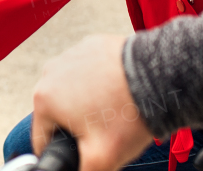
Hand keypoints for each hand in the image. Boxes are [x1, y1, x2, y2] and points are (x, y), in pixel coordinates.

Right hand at [31, 34, 153, 170]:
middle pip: (57, 112)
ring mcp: (71, 54)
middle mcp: (50, 71)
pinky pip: (88, 70)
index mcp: (43, 99)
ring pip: (72, 90)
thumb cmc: (129, 116)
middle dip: (76, 124)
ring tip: (113, 109)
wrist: (159, 79)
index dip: (63, 152)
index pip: (43, 139)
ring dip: (86, 102)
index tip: (87, 148)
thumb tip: (73, 170)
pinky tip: (118, 90)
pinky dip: (99, 81)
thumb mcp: (100, 160)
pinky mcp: (90, 44)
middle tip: (104, 129)